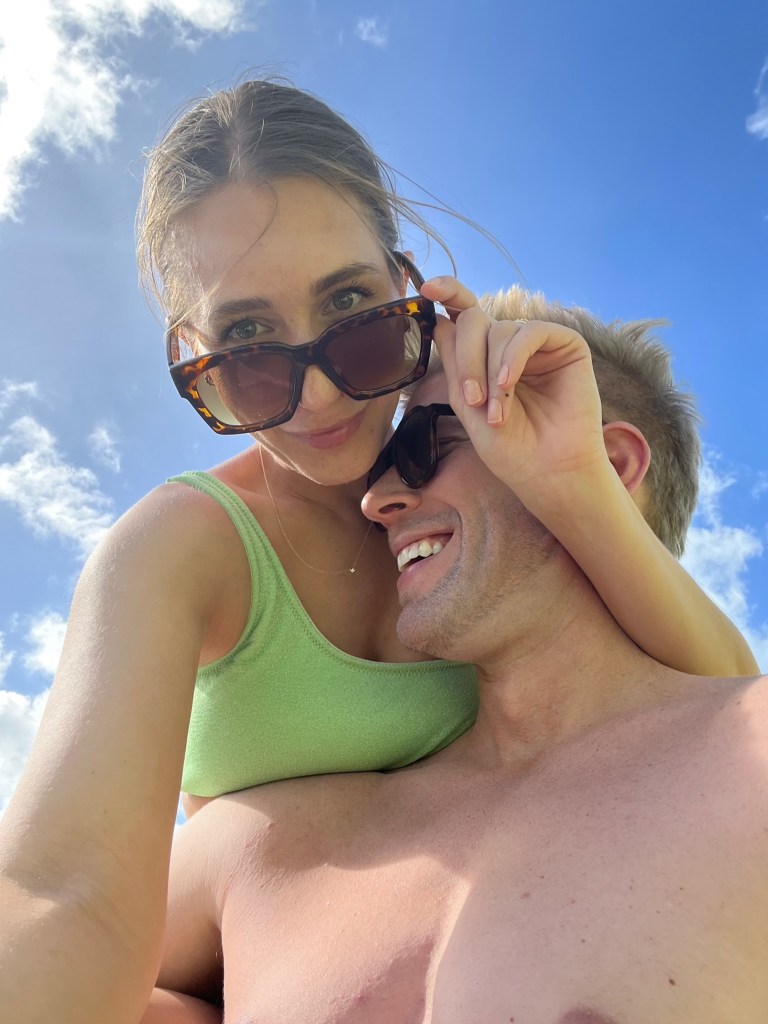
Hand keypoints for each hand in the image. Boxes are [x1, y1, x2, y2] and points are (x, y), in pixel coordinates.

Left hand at [420, 276, 608, 505]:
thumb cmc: (509, 447)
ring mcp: (538, 343)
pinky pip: (530, 331)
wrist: (546, 471)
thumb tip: (440, 319)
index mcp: (485, 356)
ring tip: (496, 413)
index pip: (464, 314)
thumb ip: (454, 363)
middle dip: (467, 359)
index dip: (448, 293)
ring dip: (491, 372)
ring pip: (500, 329)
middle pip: (475, 321)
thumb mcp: (467, 405)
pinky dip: (513, 357)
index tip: (426, 287)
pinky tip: (508, 384)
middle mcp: (510, 345)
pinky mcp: (566, 344)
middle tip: (472, 400)